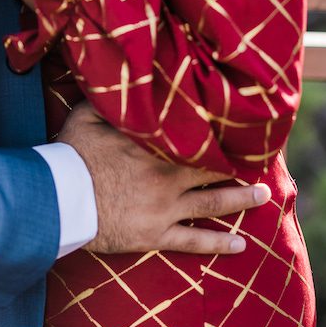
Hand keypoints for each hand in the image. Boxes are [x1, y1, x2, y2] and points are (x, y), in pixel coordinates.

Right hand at [58, 102, 269, 255]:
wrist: (60, 200)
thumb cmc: (71, 155)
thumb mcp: (86, 116)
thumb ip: (109, 101)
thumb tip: (124, 81)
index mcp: (154, 146)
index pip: (196, 137)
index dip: (219, 133)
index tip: (240, 127)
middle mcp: (166, 176)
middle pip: (213, 169)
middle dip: (240, 165)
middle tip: (264, 160)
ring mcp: (164, 208)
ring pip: (211, 204)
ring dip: (240, 200)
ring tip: (264, 196)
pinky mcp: (155, 235)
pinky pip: (193, 241)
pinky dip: (219, 244)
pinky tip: (240, 245)